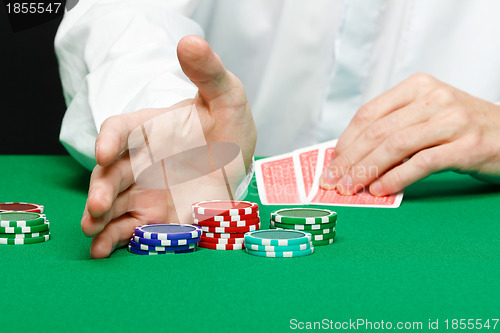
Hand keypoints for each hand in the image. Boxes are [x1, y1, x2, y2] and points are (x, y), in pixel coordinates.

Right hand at [82, 35, 256, 258]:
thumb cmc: (227, 121)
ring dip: (99, 216)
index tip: (106, 150)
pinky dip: (114, 239)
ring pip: (113, 203)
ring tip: (92, 231)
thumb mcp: (225, 94)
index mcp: (150, 127)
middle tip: (99, 204)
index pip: (121, 128)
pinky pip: (128, 227)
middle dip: (101, 188)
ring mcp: (144, 189)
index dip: (110, 138)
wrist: (238, 159)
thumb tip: (190, 41)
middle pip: (110, 172)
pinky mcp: (153, 215)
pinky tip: (102, 250)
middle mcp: (140, 159)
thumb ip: (208, 73)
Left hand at [320, 73, 499, 195]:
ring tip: (351, 189)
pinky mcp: (468, 145)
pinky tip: (381, 190)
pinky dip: (396, 178)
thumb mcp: (426, 116)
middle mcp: (434, 98)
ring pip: (396, 146)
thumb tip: (350, 156)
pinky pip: (422, 163)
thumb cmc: (461, 129)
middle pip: (378, 131)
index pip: (369, 113)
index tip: (331, 163)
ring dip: (367, 171)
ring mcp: (452, 120)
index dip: (345, 141)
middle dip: (350, 160)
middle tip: (333, 182)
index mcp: (417, 87)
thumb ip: (393, 127)